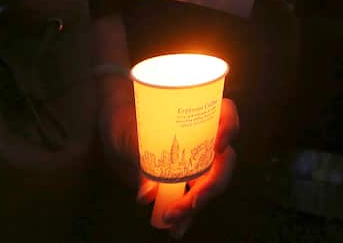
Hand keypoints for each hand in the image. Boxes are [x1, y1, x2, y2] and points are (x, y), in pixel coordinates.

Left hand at [103, 93, 239, 238]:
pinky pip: (190, 200)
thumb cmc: (122, 116)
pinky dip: (184, 217)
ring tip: (173, 223)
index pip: (225, 114)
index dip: (229, 128)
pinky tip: (174, 230)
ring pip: (209, 185)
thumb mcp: (125, 132)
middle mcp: (204, 137)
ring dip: (195, 205)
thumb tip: (147, 194)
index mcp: (198, 112)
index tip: (218, 146)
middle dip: (210, 185)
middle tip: (189, 204)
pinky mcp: (182, 181)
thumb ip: (138, 155)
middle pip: (223, 161)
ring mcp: (196, 161)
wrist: (113, 127)